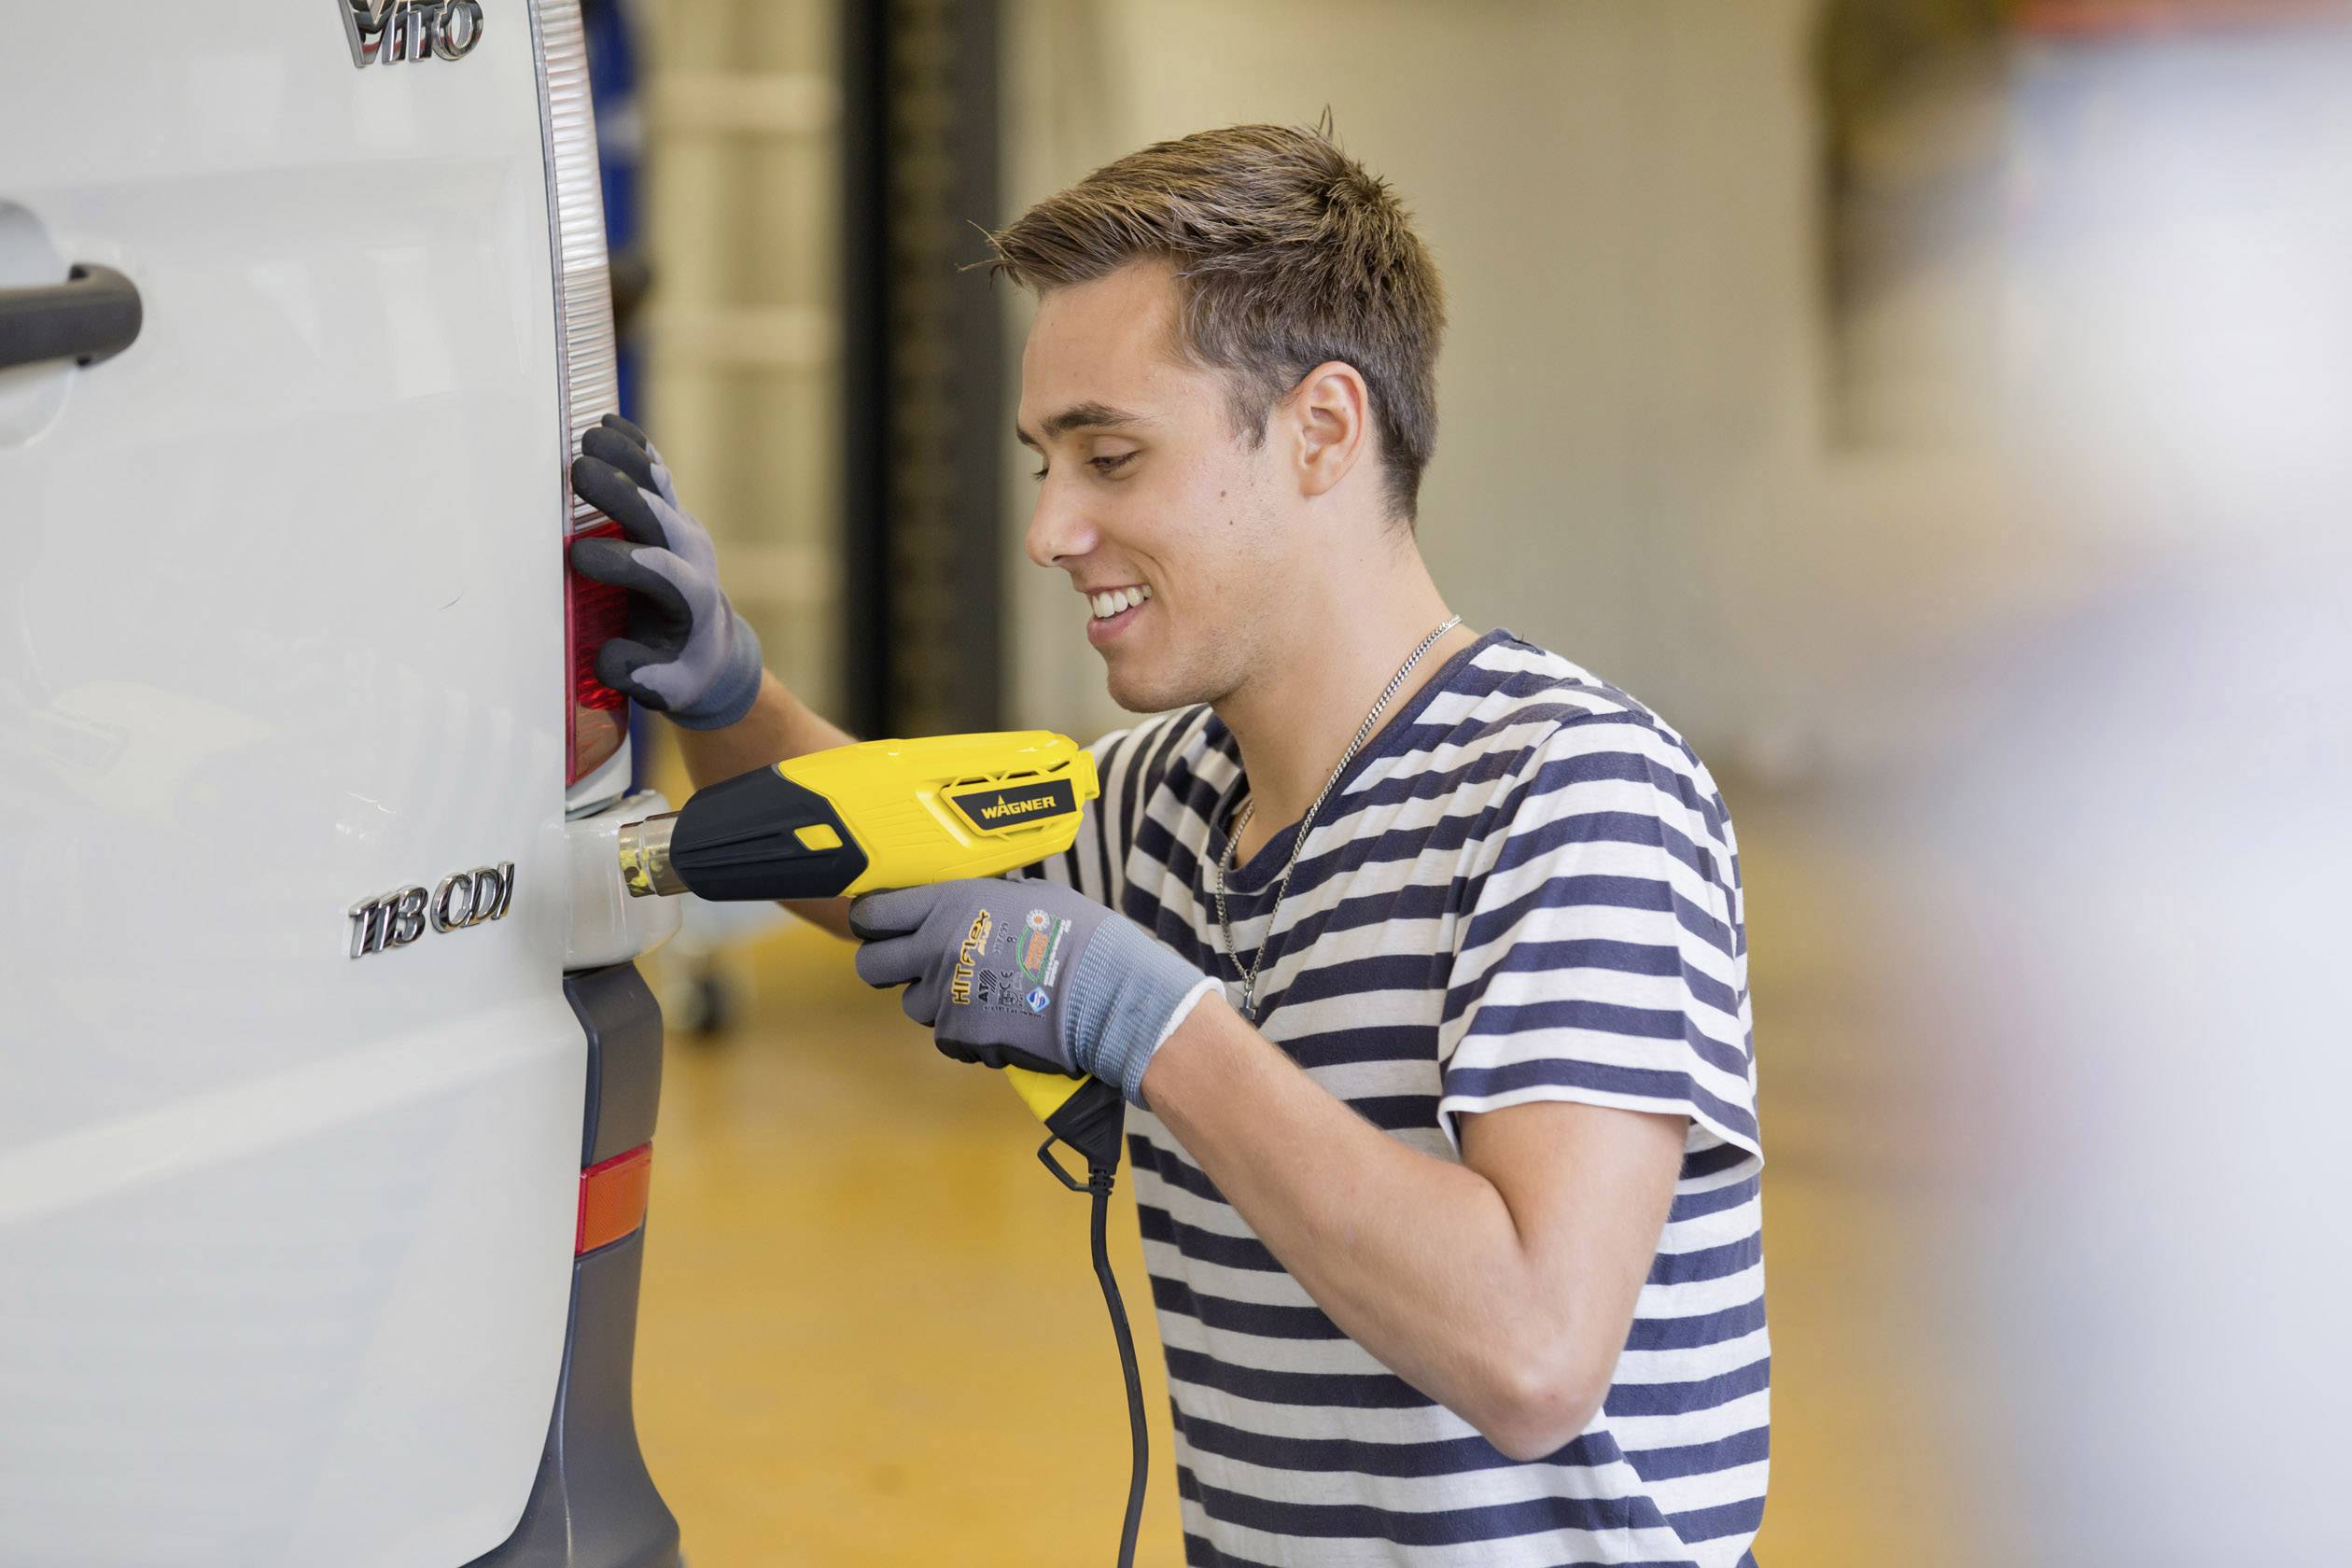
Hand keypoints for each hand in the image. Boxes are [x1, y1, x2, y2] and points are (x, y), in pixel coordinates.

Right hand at [567, 414, 763, 729]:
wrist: (710, 644)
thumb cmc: (678, 667)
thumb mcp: (664, 687)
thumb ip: (639, 675)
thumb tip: (609, 659)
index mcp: (692, 600)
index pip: (661, 575)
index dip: (622, 564)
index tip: (576, 558)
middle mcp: (692, 555)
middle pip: (659, 518)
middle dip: (621, 495)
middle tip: (578, 472)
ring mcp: (683, 527)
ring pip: (658, 486)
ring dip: (624, 460)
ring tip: (589, 436)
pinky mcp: (670, 511)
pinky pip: (656, 473)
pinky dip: (634, 447)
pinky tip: (607, 422)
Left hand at [850, 879, 1218, 1105]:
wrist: (1107, 994)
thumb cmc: (1079, 937)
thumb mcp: (1028, 896)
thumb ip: (981, 901)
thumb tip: (962, 907)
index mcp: (950, 904)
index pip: (874, 912)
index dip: (871, 921)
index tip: (879, 927)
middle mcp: (936, 947)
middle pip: (872, 965)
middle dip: (888, 966)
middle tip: (913, 966)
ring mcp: (945, 995)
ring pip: (911, 1005)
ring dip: (936, 1002)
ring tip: (980, 993)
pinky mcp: (960, 1035)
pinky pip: (946, 1037)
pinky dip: (967, 1033)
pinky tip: (1001, 1018)